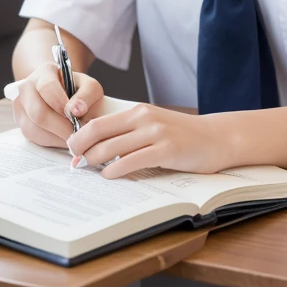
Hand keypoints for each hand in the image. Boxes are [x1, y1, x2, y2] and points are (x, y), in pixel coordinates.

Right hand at [13, 63, 103, 147]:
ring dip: (57, 137)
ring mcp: (20, 106)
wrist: (64, 96)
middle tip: (78, 133)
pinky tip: (64, 137)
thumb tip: (76, 111)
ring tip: (73, 136)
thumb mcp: (89, 86)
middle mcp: (26, 87)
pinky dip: (51, 141)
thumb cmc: (77, 90)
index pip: (47, 87)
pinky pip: (34, 138)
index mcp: (44, 72)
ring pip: (34, 128)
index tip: (76, 115)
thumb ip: (87, 94)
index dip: (61, 104)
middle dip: (61, 127)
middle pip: (38, 112)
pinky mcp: (21, 123)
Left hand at [67, 104, 229, 177]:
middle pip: (100, 133)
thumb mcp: (153, 126)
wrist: (216, 138)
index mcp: (139, 111)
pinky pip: (132, 161)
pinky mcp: (167, 150)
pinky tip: (108, 175)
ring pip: (112, 147)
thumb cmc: (182, 136)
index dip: (79, 136)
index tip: (71, 150)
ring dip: (94, 161)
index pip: (99, 122)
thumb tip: (98, 146)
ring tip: (88, 170)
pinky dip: (115, 169)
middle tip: (75, 164)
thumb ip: (129, 132)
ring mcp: (156, 133)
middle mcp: (145, 118)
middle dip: (81, 150)